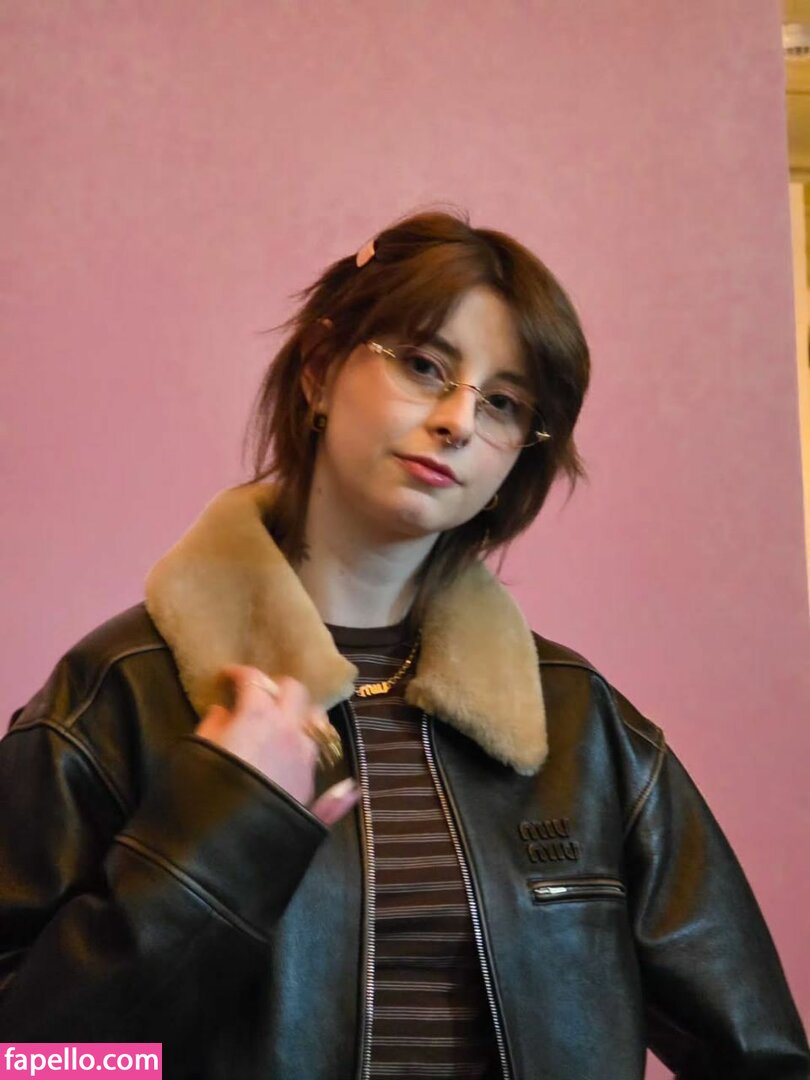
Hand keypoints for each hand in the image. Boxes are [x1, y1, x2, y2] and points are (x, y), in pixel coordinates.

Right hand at [195, 665, 358, 825]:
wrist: (229, 849)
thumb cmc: (202, 796)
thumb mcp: (196, 753)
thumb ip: (213, 726)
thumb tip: (224, 712)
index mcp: (257, 716)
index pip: (254, 679)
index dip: (238, 673)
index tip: (226, 678)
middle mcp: (288, 729)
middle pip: (294, 690)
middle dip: (275, 687)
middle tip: (257, 696)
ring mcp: (305, 755)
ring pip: (315, 717)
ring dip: (299, 712)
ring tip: (283, 720)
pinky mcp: (313, 781)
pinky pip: (320, 751)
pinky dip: (311, 742)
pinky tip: (301, 746)